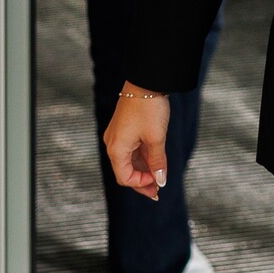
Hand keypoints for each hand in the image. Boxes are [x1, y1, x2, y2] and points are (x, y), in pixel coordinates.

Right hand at [104, 84, 172, 199]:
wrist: (146, 81)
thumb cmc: (149, 109)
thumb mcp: (156, 138)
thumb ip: (157, 162)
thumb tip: (160, 181)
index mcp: (116, 149)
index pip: (124, 177)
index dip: (141, 184)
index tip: (158, 183)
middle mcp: (113, 144)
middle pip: (125, 171)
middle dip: (141, 182)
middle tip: (158, 192)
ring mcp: (118, 136)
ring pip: (129, 161)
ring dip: (143, 171)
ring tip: (159, 179)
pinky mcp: (125, 130)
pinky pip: (131, 150)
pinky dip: (142, 159)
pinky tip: (155, 164)